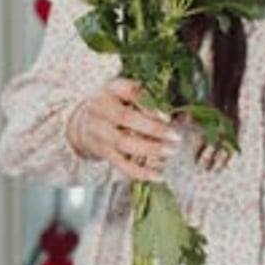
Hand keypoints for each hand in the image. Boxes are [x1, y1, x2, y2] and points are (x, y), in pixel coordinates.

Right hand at [66, 77, 182, 181]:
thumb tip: (183, 115)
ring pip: (124, 143)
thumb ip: (148, 99)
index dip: (148, 104)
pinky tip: (158, 175)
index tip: (167, 116)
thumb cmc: (113, 105)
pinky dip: (141, 172)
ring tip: (171, 152)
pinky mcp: (102, 152)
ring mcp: (100, 132)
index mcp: (110, 89)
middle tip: (176, 137)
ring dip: (150, 149)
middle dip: (153, 128)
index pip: (128, 92)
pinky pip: (122, 165)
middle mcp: (101, 109)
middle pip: (126, 118)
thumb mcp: (125, 93)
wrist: (80, 123)